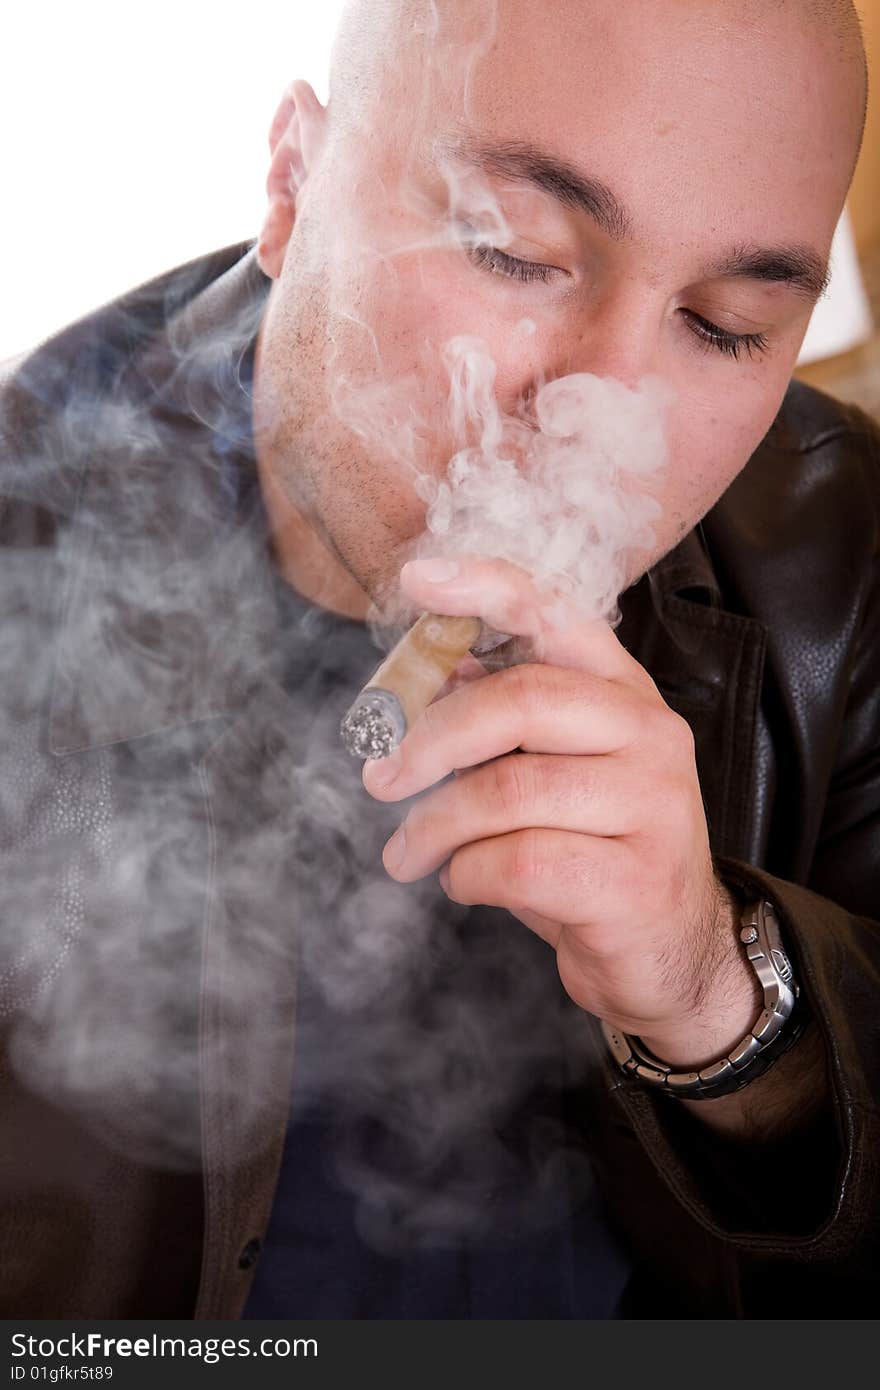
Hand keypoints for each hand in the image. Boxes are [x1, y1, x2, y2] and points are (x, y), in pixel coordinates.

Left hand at [362, 555, 760, 1068]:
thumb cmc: (592, 854)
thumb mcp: (552, 774)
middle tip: (379, 776)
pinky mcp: (637, 882)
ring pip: (508, 792)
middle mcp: (652, 735)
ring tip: (407, 853)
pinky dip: (465, 875)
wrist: (668, 957)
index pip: (558, 616)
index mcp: (625, 694)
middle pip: (521, 701)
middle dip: (429, 738)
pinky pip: (516, 863)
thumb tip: (422, 674)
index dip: (485, 588)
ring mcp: (655, 807)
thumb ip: (504, 722)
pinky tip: (463, 882)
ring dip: (434, 826)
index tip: (417, 580)